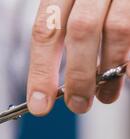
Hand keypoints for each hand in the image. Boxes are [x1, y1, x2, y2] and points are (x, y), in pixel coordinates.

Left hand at [27, 0, 128, 115]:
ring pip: (117, 29)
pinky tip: (128, 75)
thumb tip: (58, 83)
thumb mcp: (74, 3)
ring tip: (106, 96)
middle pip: (81, 30)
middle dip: (78, 76)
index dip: (41, 72)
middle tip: (77, 105)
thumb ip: (66, 33)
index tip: (39, 105)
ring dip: (110, 70)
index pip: (45, 30)